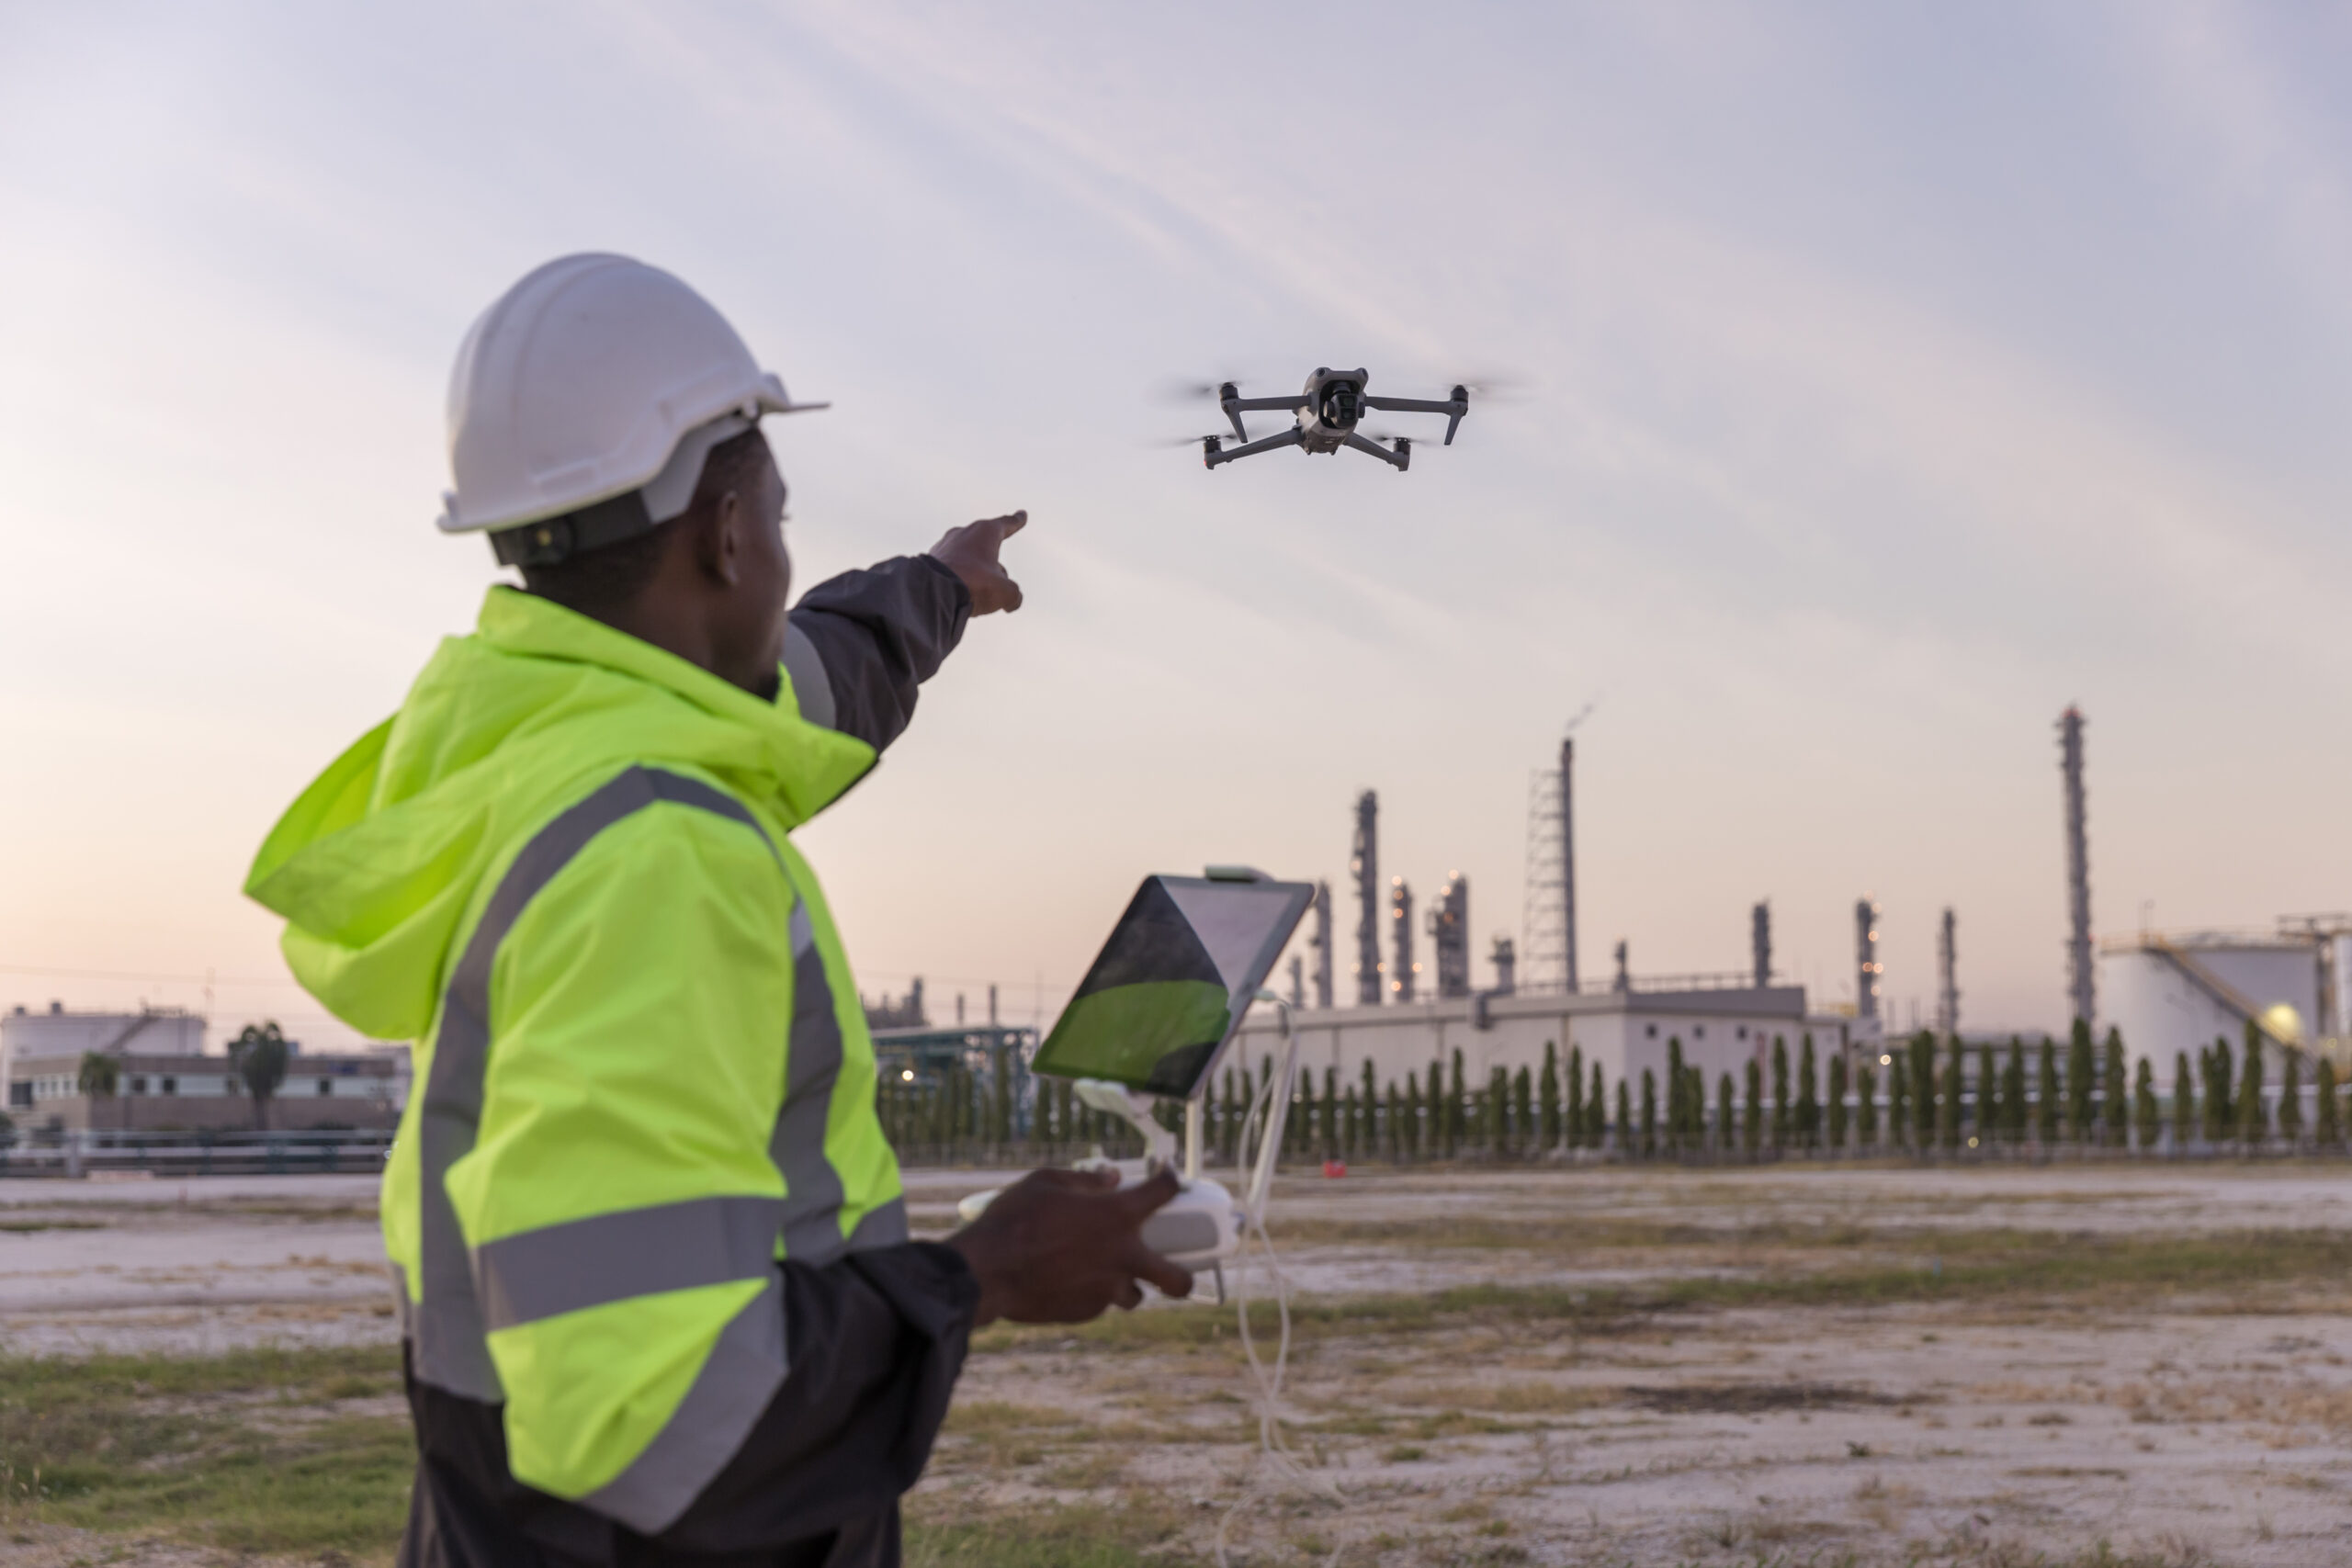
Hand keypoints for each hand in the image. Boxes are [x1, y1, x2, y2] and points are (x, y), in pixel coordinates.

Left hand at [928, 511, 1025, 614]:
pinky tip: (959, 595)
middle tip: (1000, 578)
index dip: (1016, 521)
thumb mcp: (1005, 592)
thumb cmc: (973, 583)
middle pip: (986, 547)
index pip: (1006, 524)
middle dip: (994, 562)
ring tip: (977, 594)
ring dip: (975, 574)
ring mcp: (945, 545)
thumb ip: (1013, 595)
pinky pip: (952, 568)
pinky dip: (958, 579)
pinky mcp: (930, 560)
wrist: (932, 591)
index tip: (1021, 515)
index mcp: (985, 532)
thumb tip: (1011, 601)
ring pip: (968, 559)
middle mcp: (963, 533)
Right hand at [946, 1166, 1193, 1325]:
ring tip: (1105, 1273)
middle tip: (1174, 1270)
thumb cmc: (1013, 1220)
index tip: (1168, 1179)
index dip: (1170, 1181)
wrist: (987, 1272)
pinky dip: (1092, 1293)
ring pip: (1136, 1296)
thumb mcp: (1045, 1183)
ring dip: (1127, 1285)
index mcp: (1117, 1216)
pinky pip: (1100, 1303)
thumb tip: (1111, 1178)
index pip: (1162, 1193)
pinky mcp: (1086, 1313)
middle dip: (1184, 1278)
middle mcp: (1122, 1257)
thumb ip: (1084, 1179)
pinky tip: (1068, 1281)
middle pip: (1177, 1280)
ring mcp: (1106, 1290)